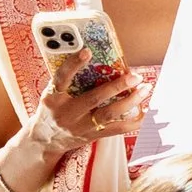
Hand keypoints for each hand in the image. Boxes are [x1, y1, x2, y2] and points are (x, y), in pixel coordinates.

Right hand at [30, 54, 148, 154]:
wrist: (45, 140)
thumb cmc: (51, 110)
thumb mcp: (51, 93)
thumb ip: (66, 79)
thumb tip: (92, 56)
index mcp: (53, 98)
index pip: (61, 78)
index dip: (73, 65)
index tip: (87, 51)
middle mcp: (67, 113)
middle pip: (93, 99)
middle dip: (116, 86)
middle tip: (135, 76)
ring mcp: (81, 127)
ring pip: (109, 114)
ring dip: (130, 101)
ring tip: (145, 89)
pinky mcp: (93, 136)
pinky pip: (117, 129)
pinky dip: (134, 121)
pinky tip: (146, 111)